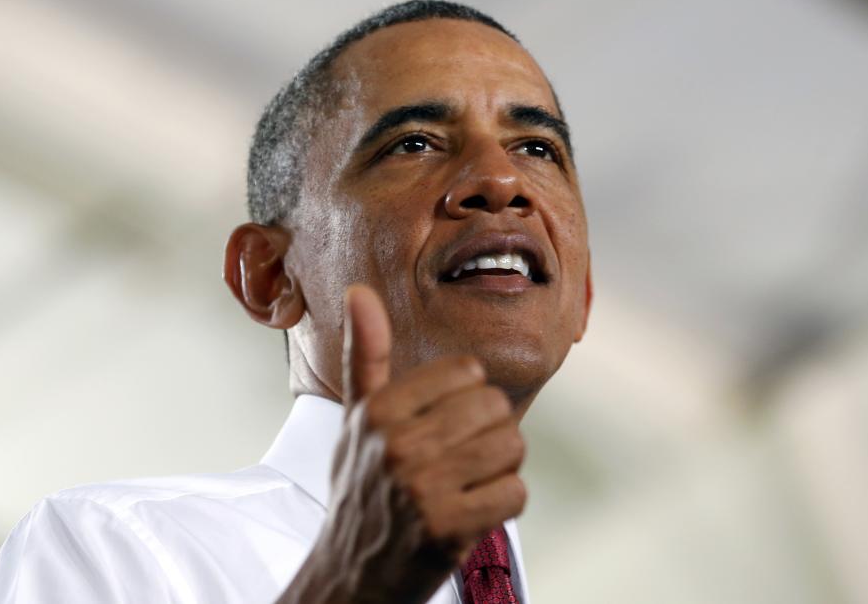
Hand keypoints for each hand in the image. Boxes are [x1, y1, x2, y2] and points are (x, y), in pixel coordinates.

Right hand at [277, 284, 526, 603]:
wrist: (352, 575)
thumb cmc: (361, 489)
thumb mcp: (356, 420)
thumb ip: (366, 354)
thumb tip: (359, 292)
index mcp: (378, 410)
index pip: (468, 371)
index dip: (466, 398)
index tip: (442, 425)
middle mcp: (396, 445)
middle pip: (496, 406)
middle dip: (487, 433)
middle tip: (457, 461)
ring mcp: (422, 488)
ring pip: (511, 446)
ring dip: (499, 468)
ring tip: (465, 485)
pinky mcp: (447, 529)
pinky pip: (515, 493)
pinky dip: (503, 504)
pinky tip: (472, 512)